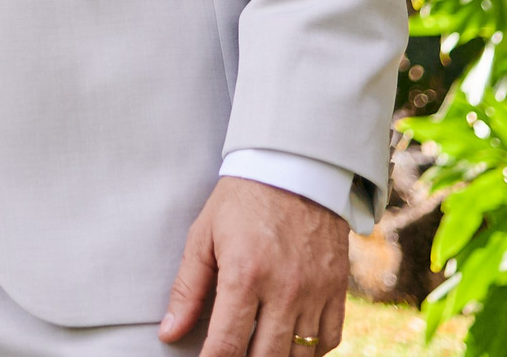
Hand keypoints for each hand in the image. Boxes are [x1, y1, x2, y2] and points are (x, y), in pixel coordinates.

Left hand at [161, 177, 349, 353]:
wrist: (294, 168)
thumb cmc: (242, 201)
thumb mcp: (204, 236)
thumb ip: (187, 288)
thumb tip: (169, 333)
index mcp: (245, 274)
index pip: (227, 345)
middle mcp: (284, 288)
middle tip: (229, 354)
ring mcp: (315, 291)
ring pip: (298, 355)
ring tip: (256, 349)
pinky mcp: (336, 288)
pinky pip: (328, 340)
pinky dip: (310, 352)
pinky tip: (289, 346)